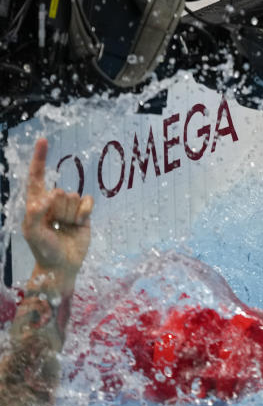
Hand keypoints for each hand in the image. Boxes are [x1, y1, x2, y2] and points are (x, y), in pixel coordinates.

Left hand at [22, 138, 91, 291]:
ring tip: (65, 227)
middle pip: (61, 192)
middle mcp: (52, 202)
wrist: (63, 265)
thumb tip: (50, 194)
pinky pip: (88, 202)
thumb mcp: (32, 233)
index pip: (37, 177)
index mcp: (36, 203)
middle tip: (55, 225)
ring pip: (75, 197)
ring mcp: (68, 207)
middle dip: (60, 209)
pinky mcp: (84, 213)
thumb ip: (36, 212)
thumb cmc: (43, 250)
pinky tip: (78, 224)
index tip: (44, 140)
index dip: (40, 159)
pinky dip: (84, 213)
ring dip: (71, 214)